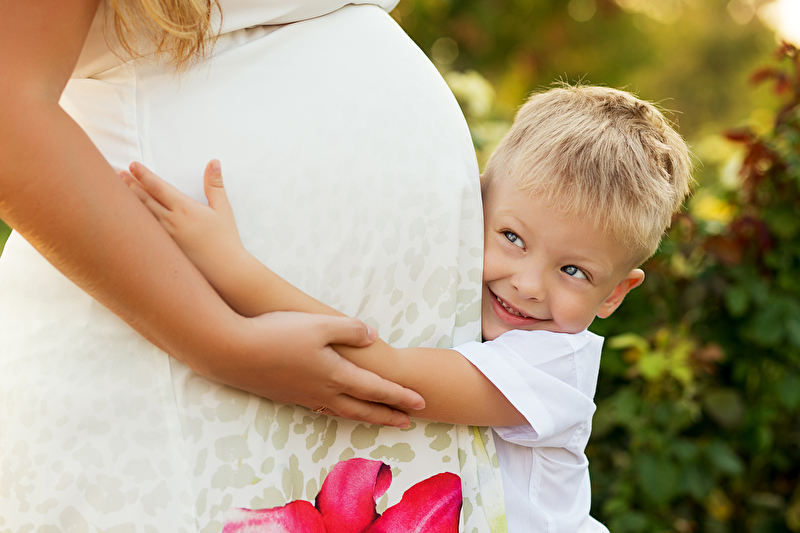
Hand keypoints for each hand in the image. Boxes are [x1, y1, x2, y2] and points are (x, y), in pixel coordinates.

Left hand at [120, 160, 244, 288]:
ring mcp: (165, 236)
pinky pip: (145, 232)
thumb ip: (215, 184)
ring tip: (118, 191)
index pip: (158, 187)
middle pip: (145, 199)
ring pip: (142, 215)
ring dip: (130, 202)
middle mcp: (171, 221)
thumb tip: (214, 163)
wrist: (224, 269)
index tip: (133, 165)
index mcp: (185, 208)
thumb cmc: (225, 239)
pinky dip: (135, 222)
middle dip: (131, 185)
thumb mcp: (223, 209)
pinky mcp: (164, 248)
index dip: (144, 175)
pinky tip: (129, 218)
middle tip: (119, 174)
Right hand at [214, 311, 424, 427]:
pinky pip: (322, 408)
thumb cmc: (277, 334)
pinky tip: (335, 407)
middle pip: (363, 409)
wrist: (232, 352)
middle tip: (408, 422)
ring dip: (365, 416)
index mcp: (335, 375)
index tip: (421, 403)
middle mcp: (323, 392)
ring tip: (377, 418)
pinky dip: (339, 411)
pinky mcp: (287, 395)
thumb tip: (374, 337)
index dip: (400, 396)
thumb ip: (350, 329)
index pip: (376, 390)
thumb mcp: (319, 324)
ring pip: (342, 411)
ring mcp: (304, 396)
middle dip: (388, 415)